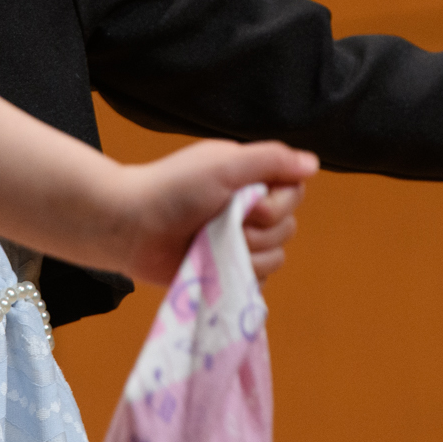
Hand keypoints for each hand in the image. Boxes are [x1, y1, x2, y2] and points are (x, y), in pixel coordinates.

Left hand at [115, 140, 318, 284]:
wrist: (130, 227)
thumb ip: (271, 160)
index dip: (278, 203)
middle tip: (219, 222)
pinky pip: (256, 282)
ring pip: (274, 259)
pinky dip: (238, 276)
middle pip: (287, 229)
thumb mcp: (224, 164)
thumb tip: (312, 163)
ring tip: (209, 243)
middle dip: (256, 231)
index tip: (248, 202)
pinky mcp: (225, 271)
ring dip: (244, 254)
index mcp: (249, 180)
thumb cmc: (171, 188)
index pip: (294, 193)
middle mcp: (247, 211)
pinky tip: (213, 265)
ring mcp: (236, 243)